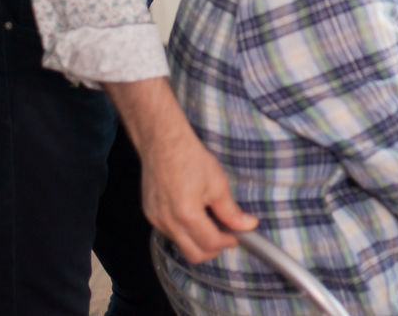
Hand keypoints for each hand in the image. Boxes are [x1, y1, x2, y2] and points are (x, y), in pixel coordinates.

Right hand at [139, 127, 256, 262]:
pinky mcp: (149, 214)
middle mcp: (167, 221)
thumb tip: (247, 225)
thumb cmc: (190, 158)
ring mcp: (155, 219)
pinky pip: (169, 233)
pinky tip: (194, 216)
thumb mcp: (218, 184)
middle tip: (226, 236)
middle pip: (193, 254)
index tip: (236, 237)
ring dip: (197, 241)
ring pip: (180, 244)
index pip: (210, 243)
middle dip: (213, 249)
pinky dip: (184, 231)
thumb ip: (231, 211)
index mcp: (187, 214)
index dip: (227, 243)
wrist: (163, 142)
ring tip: (211, 222)